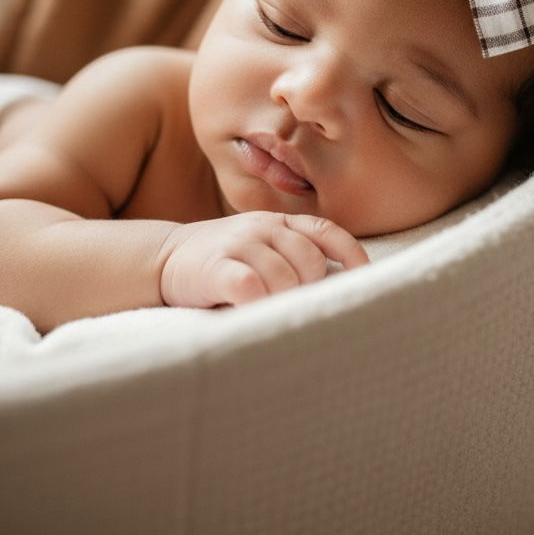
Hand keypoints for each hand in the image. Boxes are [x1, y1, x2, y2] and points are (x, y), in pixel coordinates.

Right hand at [158, 211, 368, 308]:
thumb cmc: (225, 260)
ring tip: (269, 311)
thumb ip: (294, 255)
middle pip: (310, 260)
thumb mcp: (262, 247)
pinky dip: (258, 304)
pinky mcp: (215, 267)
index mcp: (279, 223)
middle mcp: (262, 228)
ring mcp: (239, 245)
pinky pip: (250, 286)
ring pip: (284, 277)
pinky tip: (253, 311)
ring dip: (283, 301)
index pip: (326, 230)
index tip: (367, 277)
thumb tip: (341, 286)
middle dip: (310, 288)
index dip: (351, 253)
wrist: (164, 258)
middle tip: (293, 304)